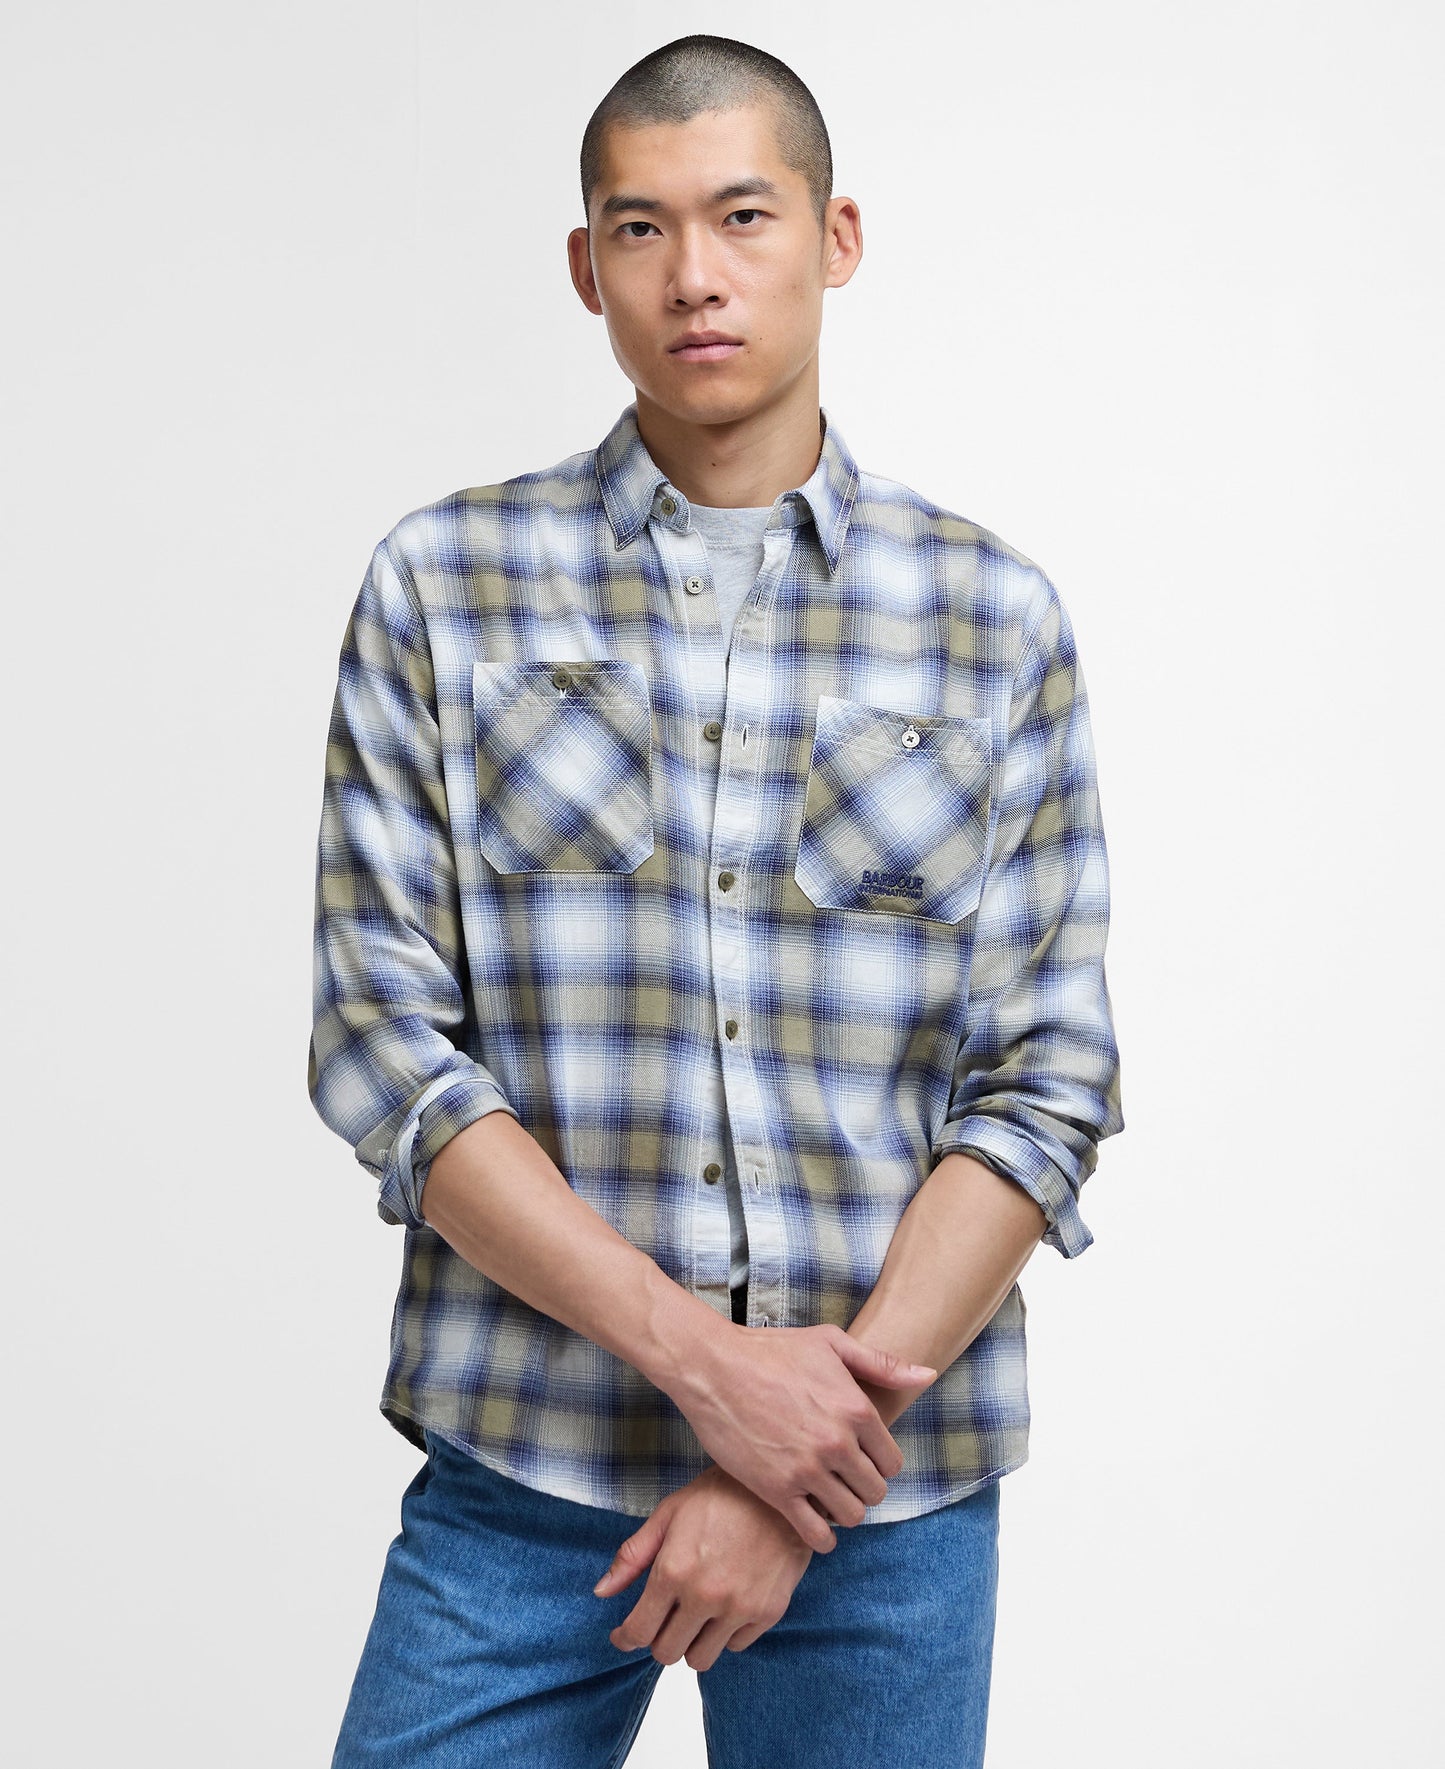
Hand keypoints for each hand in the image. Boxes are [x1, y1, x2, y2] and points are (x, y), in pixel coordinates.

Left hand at [592, 1463, 816, 1670]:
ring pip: (701, 1659)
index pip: (639, 1631)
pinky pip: (736, 1646)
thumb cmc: (722, 1494)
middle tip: (665, 1619)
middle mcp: (704, 1596)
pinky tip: (727, 1606)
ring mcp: (738, 1608)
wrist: (782, 1490)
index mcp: (673, 1570)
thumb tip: (602, 1592)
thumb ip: (633, 1555)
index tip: (624, 1636)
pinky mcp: (768, 1613)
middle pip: (667, 1652)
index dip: (626, 1638)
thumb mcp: (670, 1513)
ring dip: (692, 1643)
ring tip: (696, 1616)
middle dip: (660, 1638)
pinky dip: (726, 1634)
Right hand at [661, 1322, 933, 1553]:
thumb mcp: (830, 1343)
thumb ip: (881, 1363)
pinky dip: (821, 1538)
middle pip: (875, 1491)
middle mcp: (838, 1442)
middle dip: (863, 1488)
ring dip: (843, 1511)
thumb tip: (926, 1375)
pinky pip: (816, 1534)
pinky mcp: (777, 1490)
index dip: (879, 1464)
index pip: (892, 1461)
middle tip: (844, 1480)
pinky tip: (813, 1523)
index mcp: (856, 1408)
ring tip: (827, 1498)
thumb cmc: (771, 1351)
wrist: (713, 1367)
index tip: (861, 1461)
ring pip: (850, 1515)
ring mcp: (808, 1469)